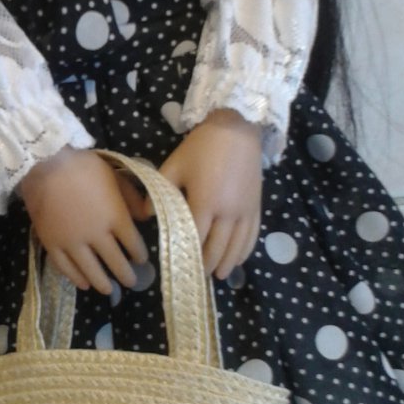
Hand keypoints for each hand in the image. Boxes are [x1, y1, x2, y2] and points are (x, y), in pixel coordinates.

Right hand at [19, 147, 148, 294]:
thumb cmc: (83, 166)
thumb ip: (131, 197)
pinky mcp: (52, 244)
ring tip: (110, 290)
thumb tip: (145, 217)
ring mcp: (73, 242)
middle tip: (131, 282)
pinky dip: (75, 278)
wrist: (44, 164)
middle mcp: (97, 235)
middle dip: (126, 274)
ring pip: (91, 270)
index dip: (139, 254)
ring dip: (103, 283)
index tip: (141, 260)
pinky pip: (65, 267)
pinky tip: (83, 284)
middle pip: (115, 262)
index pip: (133, 244)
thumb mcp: (114, 174)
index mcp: (115, 217)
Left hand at [153, 110, 262, 278]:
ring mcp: (245, 210)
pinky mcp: (256, 205)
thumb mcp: (175, 165)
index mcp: (204, 202)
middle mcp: (227, 211)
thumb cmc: (202, 146)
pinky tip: (238, 259)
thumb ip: (160, 192)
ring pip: (237, 246)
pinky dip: (245, 250)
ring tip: (217, 275)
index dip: (188, 254)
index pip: (195, 238)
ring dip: (227, 263)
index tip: (179, 267)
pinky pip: (253, 235)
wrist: (237, 127)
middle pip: (217, 247)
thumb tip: (147, 216)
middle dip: (207, 264)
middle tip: (197, 276)